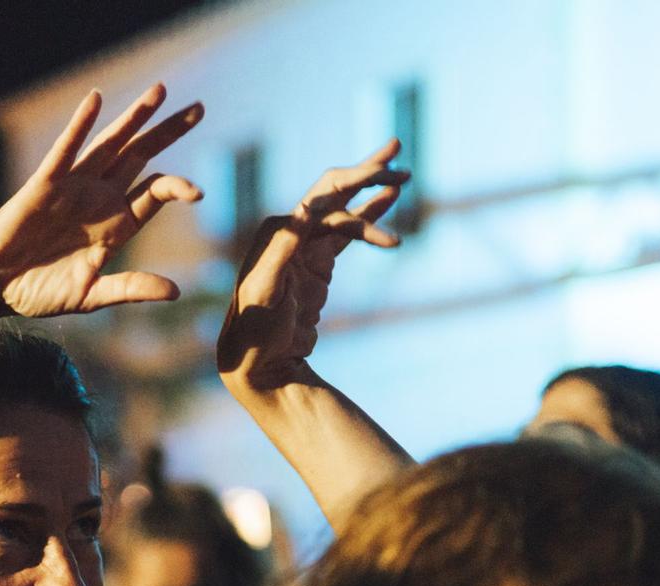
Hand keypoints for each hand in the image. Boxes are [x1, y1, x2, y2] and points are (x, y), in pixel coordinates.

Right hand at [0, 84, 203, 317]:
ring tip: (159, 92)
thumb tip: (176, 292)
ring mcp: (74, 187)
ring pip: (111, 144)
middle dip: (168, 132)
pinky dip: (79, 125)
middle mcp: (99, 198)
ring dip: (134, 117)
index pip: (155, 193)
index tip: (199, 193)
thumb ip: (130, 289)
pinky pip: (66, 150)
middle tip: (199, 109)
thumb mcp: (92, 294)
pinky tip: (95, 99)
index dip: (178, 187)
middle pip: (141, 156)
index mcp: (116, 224)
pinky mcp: (45, 184)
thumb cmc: (41, 290)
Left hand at [217, 142, 406, 392]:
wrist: (256, 361)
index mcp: (280, 229)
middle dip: (366, 171)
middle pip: (335, 190)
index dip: (357, 180)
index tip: (388, 176)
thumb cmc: (255, 327)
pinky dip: (368, 219)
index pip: (325, 194)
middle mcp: (291, 230)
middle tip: (397, 149)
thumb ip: (282, 249)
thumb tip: (302, 209)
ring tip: (404, 177)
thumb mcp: (265, 289)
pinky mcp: (318, 264)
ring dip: (372, 192)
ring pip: (345, 210)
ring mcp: (306, 246)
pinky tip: (389, 204)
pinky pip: (347, 234)